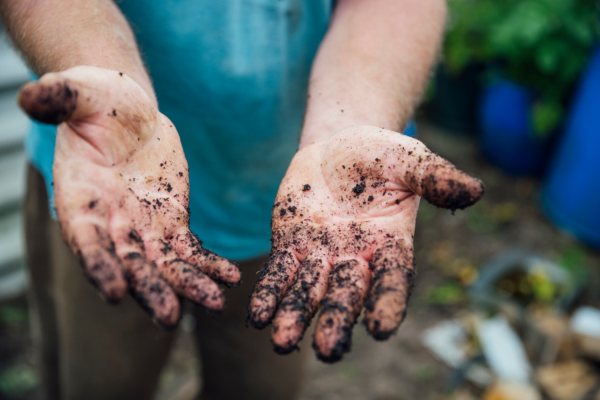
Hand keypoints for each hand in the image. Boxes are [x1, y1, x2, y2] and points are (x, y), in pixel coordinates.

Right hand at [19, 66, 240, 327]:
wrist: (127, 111)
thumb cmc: (96, 101)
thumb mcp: (79, 92)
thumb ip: (59, 98)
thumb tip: (33, 96)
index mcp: (80, 199)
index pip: (85, 240)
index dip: (98, 265)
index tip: (114, 292)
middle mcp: (109, 222)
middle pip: (129, 263)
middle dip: (149, 289)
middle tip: (170, 317)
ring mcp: (141, 225)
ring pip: (164, 264)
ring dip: (188, 285)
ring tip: (216, 303)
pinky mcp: (171, 221)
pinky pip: (190, 249)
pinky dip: (208, 264)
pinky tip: (230, 277)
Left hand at [249, 126, 483, 361]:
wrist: (338, 145)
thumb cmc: (380, 154)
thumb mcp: (409, 160)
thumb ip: (435, 177)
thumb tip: (476, 190)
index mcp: (391, 244)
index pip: (393, 280)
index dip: (388, 302)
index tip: (380, 328)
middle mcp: (357, 258)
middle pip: (347, 294)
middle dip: (337, 320)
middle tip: (327, 350)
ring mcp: (322, 256)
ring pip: (309, 291)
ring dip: (295, 315)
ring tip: (281, 340)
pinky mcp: (291, 246)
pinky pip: (280, 273)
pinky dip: (269, 293)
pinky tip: (256, 315)